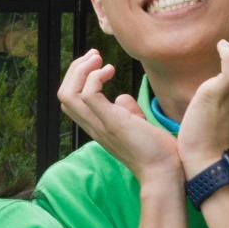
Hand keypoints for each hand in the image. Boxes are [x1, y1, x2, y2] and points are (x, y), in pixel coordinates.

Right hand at [56, 50, 180, 186]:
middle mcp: (93, 126)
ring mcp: (99, 125)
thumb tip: (121, 97)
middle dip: (75, 69)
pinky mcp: (110, 123)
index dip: (78, 78)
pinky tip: (111, 71)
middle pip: (63, 94)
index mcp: (97, 125)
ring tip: (99, 59)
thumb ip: (126, 110)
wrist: (165, 172)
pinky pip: (88, 94)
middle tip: (95, 55)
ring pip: (68, 94)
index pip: (70, 100)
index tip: (98, 64)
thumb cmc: (156, 151)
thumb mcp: (136, 125)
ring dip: (81, 70)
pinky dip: (95, 77)